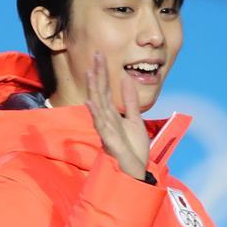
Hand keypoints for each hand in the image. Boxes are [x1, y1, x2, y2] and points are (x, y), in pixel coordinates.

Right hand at [84, 50, 149, 179]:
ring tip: (90, 72)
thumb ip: (130, 102)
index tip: (100, 55)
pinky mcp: (109, 141)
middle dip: (98, 74)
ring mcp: (106, 130)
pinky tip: (91, 102)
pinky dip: (95, 113)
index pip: (106, 89)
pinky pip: (101, 125)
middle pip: (100, 92)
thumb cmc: (133, 149)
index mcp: (112, 115)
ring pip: (98, 105)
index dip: (103, 72)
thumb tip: (127, 80)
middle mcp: (107, 120)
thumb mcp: (135, 121)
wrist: (135, 172)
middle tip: (96, 54)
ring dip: (94, 89)